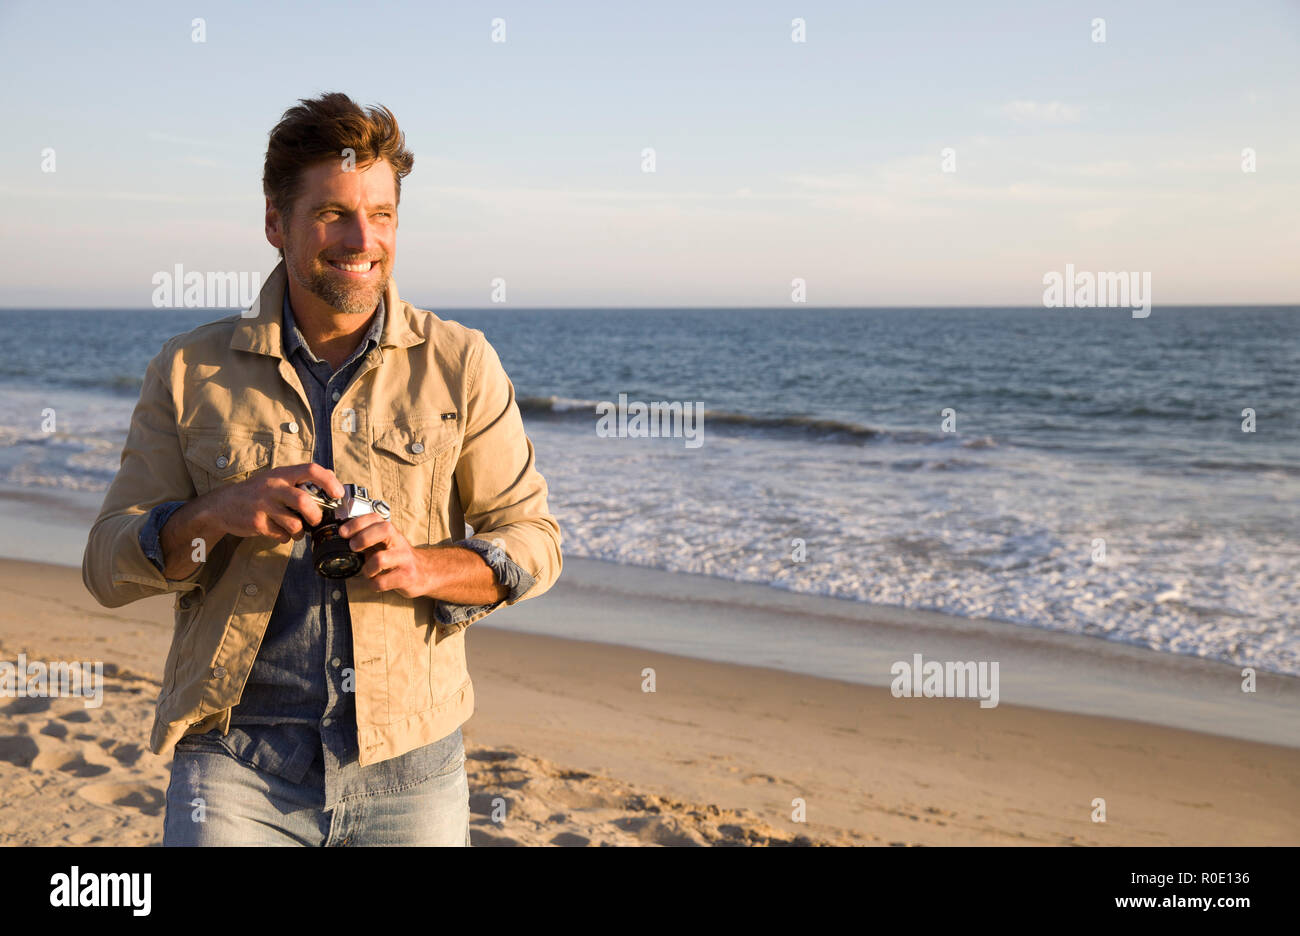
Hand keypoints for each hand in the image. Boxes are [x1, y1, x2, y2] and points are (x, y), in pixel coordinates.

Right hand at [205, 462, 343, 543]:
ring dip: (301, 531)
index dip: (329, 481)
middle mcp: (272, 487)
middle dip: (315, 515)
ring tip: (299, 531)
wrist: (222, 505)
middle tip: (316, 520)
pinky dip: (286, 538)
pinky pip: (281, 534)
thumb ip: (300, 478)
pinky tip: (282, 534)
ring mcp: (263, 505)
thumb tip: (331, 476)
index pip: (310, 469)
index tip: (338, 494)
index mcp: (281, 474)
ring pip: (294, 523)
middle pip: (303, 500)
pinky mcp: (257, 523)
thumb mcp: (276, 477)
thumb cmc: (256, 492)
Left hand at [338, 513, 430, 597]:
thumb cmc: (398, 558)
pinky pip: (383, 581)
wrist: (425, 573)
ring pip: (381, 559)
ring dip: (367, 568)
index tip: (343, 532)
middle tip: (353, 548)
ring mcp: (404, 559)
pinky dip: (374, 584)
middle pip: (384, 529)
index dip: (357, 522)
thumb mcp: (385, 544)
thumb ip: (367, 540)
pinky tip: (376, 582)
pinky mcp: (407, 576)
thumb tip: (342, 540)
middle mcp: (399, 542)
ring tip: (368, 572)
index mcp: (391, 532)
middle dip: (363, 538)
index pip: (376, 518)